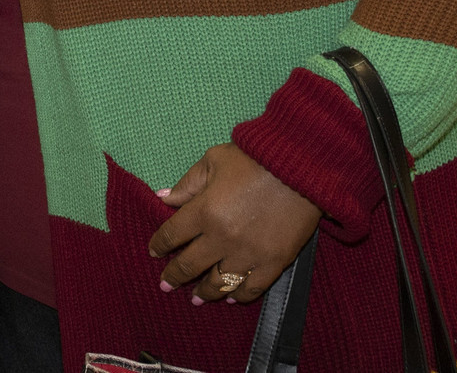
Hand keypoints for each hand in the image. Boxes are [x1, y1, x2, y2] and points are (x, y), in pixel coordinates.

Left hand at [148, 143, 320, 304]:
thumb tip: (162, 198)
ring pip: (218, 283)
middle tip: (165, 285)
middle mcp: (222, 238)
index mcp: (204, 210)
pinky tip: (230, 297)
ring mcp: (248, 254)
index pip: (171, 235)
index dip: (159, 245)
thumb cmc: (255, 158)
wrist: (302, 167)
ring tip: (195, 299)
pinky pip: (251, 288)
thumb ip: (187, 184)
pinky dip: (239, 296)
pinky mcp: (274, 262)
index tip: (153, 252)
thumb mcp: (214, 160)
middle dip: (174, 276)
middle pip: (189, 265)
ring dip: (204, 293)